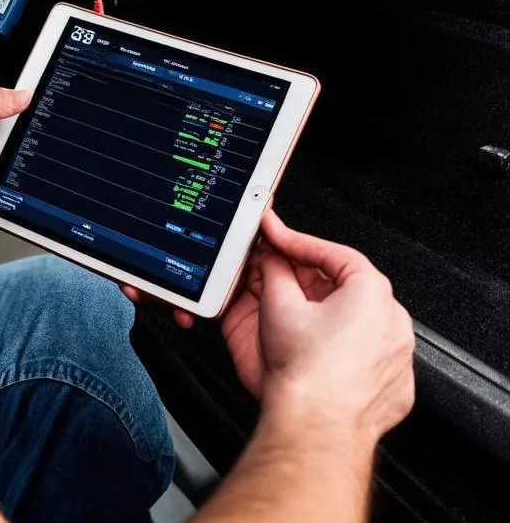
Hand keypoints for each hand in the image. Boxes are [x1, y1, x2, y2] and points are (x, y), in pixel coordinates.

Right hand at [124, 211, 414, 441]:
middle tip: (276, 275)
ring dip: (323, 313)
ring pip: (354, 321)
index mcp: (371, 293)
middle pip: (343, 286)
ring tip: (291, 320)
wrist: (317, 430)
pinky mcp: (392, 387)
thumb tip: (271, 258)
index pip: (331, 252)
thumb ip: (274, 269)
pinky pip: (364, 355)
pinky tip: (314, 354)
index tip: (277, 236)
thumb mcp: (278, 304)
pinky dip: (339, 348)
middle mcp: (392, 321)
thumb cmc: (305, 376)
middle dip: (306, 279)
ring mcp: (396, 356)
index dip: (297, 242)